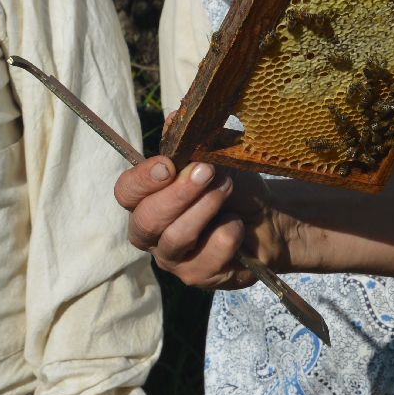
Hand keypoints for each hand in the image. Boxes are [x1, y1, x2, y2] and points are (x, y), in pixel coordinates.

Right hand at [113, 156, 284, 289]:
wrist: (268, 217)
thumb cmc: (232, 185)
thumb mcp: (214, 155)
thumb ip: (191, 140)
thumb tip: (176, 117)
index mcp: (146, 200)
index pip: (126, 193)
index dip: (142, 180)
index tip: (168, 165)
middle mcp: (151, 233)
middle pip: (146, 220)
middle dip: (178, 194)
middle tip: (207, 172)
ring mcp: (174, 259)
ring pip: (175, 239)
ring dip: (204, 209)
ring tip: (227, 188)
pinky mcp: (199, 277)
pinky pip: (208, 257)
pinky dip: (228, 233)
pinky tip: (237, 225)